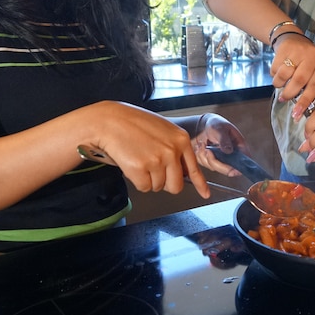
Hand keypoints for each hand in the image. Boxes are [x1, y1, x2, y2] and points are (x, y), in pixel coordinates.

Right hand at [82, 102, 209, 198]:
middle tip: (153, 170)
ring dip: (148, 178)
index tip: (205, 194)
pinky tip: (132, 163)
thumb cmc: (133, 123)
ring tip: (139, 159)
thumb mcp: (162, 130)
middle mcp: (172, 151)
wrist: (110, 121)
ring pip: (158, 187)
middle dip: (165, 183)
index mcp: (180, 139)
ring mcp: (157, 160)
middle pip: (176, 185)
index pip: (193, 168)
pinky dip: (137, 180)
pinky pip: (144, 187)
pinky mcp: (141, 169)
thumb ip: (175, 148)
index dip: (200, 184)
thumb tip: (180, 169)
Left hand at [191, 113, 249, 176]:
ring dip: (206, 156)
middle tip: (208, 151)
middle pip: (228, 170)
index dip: (240, 168)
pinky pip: (205, 164)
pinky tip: (201, 146)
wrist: (204, 125)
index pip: (244, 161)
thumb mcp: (221, 129)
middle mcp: (232, 156)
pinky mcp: (211, 162)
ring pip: (214, 167)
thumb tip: (229, 151)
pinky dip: (200, 155)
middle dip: (215, 161)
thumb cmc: (216, 124)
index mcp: (240, 147)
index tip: (233, 170)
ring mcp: (222, 160)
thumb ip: (224, 140)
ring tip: (203, 143)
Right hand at [271, 35, 314, 116]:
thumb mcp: (314, 72)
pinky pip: (275, 68)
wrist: (294, 39)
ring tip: (279, 84)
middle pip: (299, 81)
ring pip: (285, 74)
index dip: (305, 102)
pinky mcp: (285, 48)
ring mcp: (299, 51)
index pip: (314, 86)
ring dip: (279, 84)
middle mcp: (313, 56)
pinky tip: (277, 72)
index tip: (297, 114)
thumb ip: (310, 87)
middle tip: (284, 98)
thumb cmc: (306, 62)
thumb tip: (300, 109)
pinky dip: (274, 75)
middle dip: (289, 93)